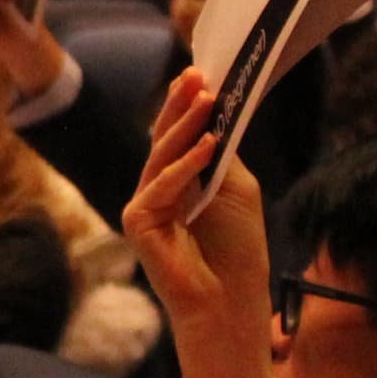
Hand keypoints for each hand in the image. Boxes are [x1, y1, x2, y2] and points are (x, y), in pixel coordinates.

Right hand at [120, 72, 279, 377]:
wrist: (231, 303)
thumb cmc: (238, 252)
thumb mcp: (236, 191)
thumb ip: (221, 156)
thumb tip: (215, 113)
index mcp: (181, 183)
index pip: (179, 137)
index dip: (189, 106)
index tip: (204, 74)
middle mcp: (158, 192)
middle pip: (164, 140)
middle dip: (181, 106)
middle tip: (197, 75)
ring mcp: (145, 208)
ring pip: (160, 157)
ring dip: (185, 126)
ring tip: (207, 98)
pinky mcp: (138, 225)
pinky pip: (160, 187)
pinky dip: (184, 166)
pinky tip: (209, 144)